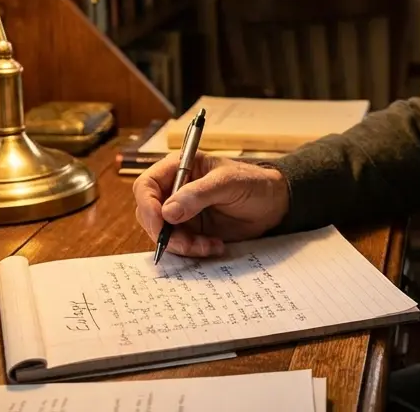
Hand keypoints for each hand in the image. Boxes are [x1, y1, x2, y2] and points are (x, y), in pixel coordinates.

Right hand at [132, 151, 289, 257]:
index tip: (160, 223)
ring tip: (208, 245)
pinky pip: (180, 245)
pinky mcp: (192, 230)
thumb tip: (168, 212)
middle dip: (164, 232)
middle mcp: (174, 190)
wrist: (273, 204)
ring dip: (181, 245)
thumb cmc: (252, 182)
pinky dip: (193, 250)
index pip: (146, 185)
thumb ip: (198, 194)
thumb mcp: (227, 183)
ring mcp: (182, 212)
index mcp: (179, 168)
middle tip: (187, 243)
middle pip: (148, 214)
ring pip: (163, 234)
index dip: (147, 205)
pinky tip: (215, 246)